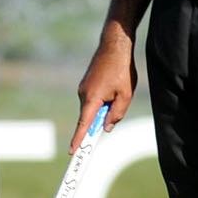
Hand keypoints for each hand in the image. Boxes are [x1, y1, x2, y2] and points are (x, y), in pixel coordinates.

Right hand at [70, 33, 137, 151]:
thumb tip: (106, 127)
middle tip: (117, 101)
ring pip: (94, 107)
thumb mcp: (125, 95)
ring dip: (106, 106)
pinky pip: (94, 98)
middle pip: (90, 116)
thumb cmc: (121, 70)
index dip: (78, 139)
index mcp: (91, 99)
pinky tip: (115, 85)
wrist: (114, 45)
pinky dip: (103, 99)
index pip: (83, 125)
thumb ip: (116, 114)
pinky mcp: (86, 83)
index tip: (72, 151)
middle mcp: (83, 94)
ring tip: (120, 88)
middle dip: (102, 118)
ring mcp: (83, 88)